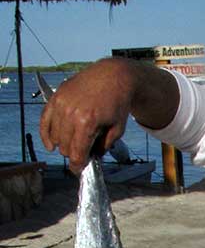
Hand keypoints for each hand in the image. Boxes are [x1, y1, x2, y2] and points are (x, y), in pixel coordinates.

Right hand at [39, 58, 133, 173]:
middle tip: (85, 153)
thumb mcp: (118, 129)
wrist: (112, 76)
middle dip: (75, 154)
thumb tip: (92, 157)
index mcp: (87, 122)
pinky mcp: (56, 97)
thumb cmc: (117, 102)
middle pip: (66, 148)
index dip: (78, 166)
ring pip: (56, 138)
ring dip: (65, 145)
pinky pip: (44, 121)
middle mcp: (71, 113)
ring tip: (78, 142)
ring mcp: (61, 104)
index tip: (79, 171)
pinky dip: (46, 135)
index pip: (77, 153)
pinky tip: (50, 146)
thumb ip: (104, 146)